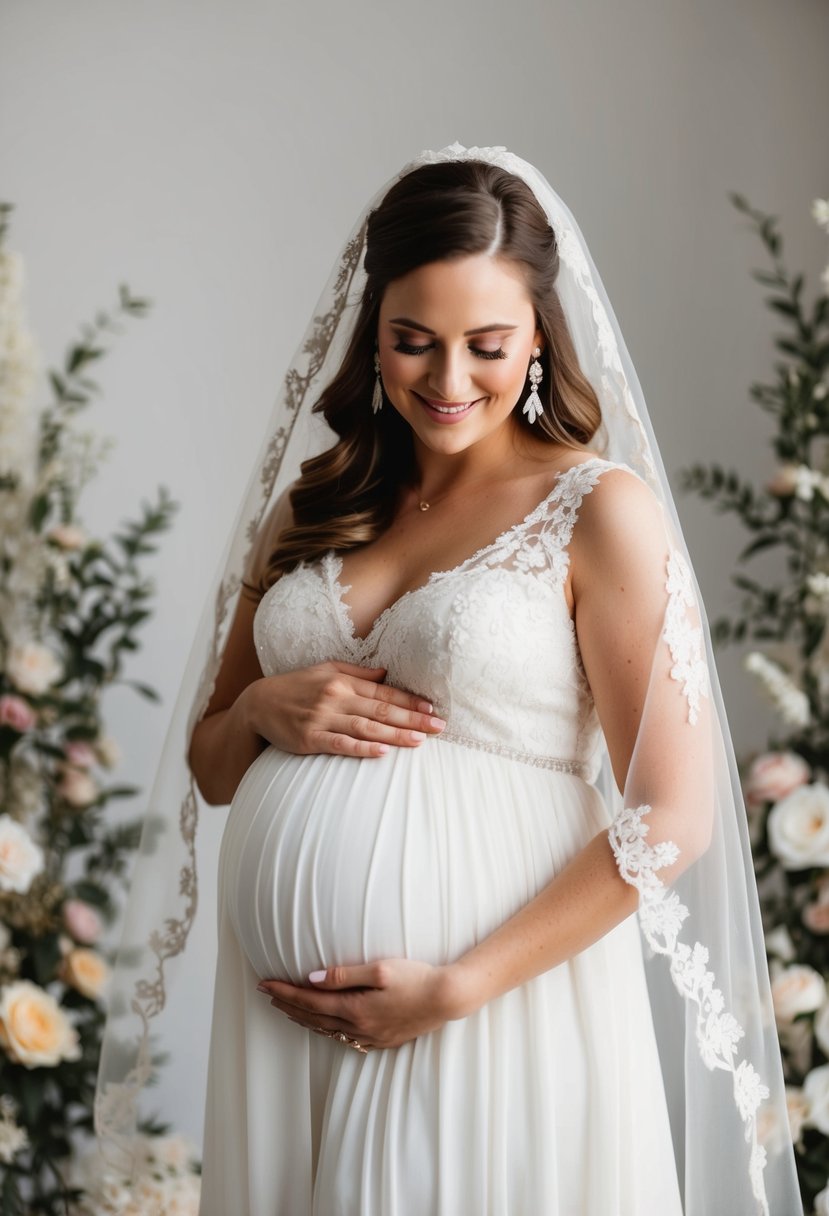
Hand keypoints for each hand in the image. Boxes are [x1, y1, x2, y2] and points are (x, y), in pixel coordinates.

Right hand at [243, 661, 445, 758]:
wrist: (258, 704)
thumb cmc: (296, 686)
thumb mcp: (326, 670)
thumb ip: (357, 673)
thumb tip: (386, 673)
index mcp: (342, 681)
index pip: (384, 692)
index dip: (410, 702)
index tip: (432, 709)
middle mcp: (334, 698)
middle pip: (381, 710)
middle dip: (412, 719)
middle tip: (439, 727)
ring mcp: (322, 719)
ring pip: (366, 728)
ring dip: (395, 735)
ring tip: (419, 741)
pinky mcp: (310, 740)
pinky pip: (340, 744)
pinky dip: (362, 748)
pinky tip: (382, 752)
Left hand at [256, 958, 465, 1049]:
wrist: (447, 998)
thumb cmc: (416, 978)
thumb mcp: (380, 969)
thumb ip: (344, 975)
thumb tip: (312, 979)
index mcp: (355, 1009)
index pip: (309, 1000)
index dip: (284, 992)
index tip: (264, 984)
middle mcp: (358, 1027)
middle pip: (313, 1018)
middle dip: (287, 1005)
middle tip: (266, 995)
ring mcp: (370, 1037)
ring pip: (326, 1030)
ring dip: (303, 1019)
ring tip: (286, 1009)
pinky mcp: (382, 1040)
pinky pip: (343, 1038)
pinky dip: (325, 1029)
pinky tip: (322, 1024)